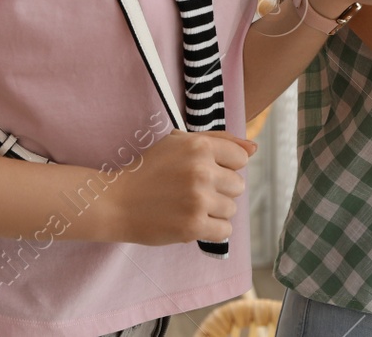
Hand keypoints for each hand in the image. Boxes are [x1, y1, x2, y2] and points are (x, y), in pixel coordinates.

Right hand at [103, 129, 255, 245]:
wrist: (116, 202)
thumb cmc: (150, 170)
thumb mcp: (180, 143)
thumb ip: (220, 141)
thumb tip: (254, 148)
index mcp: (199, 146)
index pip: (241, 158)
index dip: (225, 166)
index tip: (205, 172)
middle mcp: (202, 171)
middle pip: (238, 185)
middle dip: (220, 190)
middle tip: (193, 191)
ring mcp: (198, 199)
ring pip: (232, 209)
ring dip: (215, 211)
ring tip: (190, 206)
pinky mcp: (193, 226)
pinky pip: (225, 231)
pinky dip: (212, 230)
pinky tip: (193, 222)